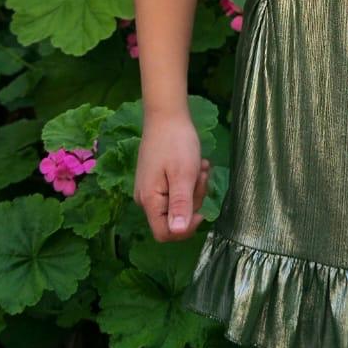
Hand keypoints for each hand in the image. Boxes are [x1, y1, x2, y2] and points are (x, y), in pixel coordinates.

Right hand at [134, 110, 210, 240]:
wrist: (166, 115)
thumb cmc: (175, 143)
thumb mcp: (183, 174)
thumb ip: (180, 204)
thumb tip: (177, 232)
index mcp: (149, 201)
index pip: (165, 233)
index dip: (185, 228)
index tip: (202, 209)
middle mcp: (145, 199)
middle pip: (174, 218)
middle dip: (194, 199)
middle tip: (201, 174)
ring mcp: (151, 189)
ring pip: (178, 203)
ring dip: (194, 187)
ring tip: (200, 165)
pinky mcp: (157, 180)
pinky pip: (176, 190)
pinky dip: (189, 180)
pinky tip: (196, 163)